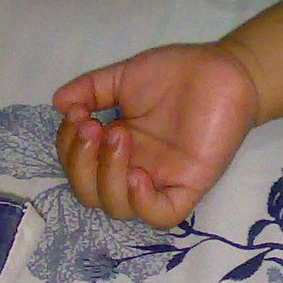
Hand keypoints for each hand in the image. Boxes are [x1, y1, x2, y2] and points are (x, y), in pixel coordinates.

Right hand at [53, 43, 258, 228]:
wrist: (224, 67)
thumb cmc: (178, 72)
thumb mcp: (126, 77)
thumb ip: (92, 89)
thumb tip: (58, 102)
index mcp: (118, 149)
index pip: (79, 168)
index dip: (69, 148)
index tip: (77, 113)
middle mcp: (135, 169)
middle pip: (91, 194)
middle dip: (82, 163)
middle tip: (94, 127)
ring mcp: (162, 179)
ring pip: (119, 208)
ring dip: (108, 175)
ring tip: (119, 134)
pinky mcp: (191, 184)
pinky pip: (162, 215)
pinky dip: (143, 203)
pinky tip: (138, 175)